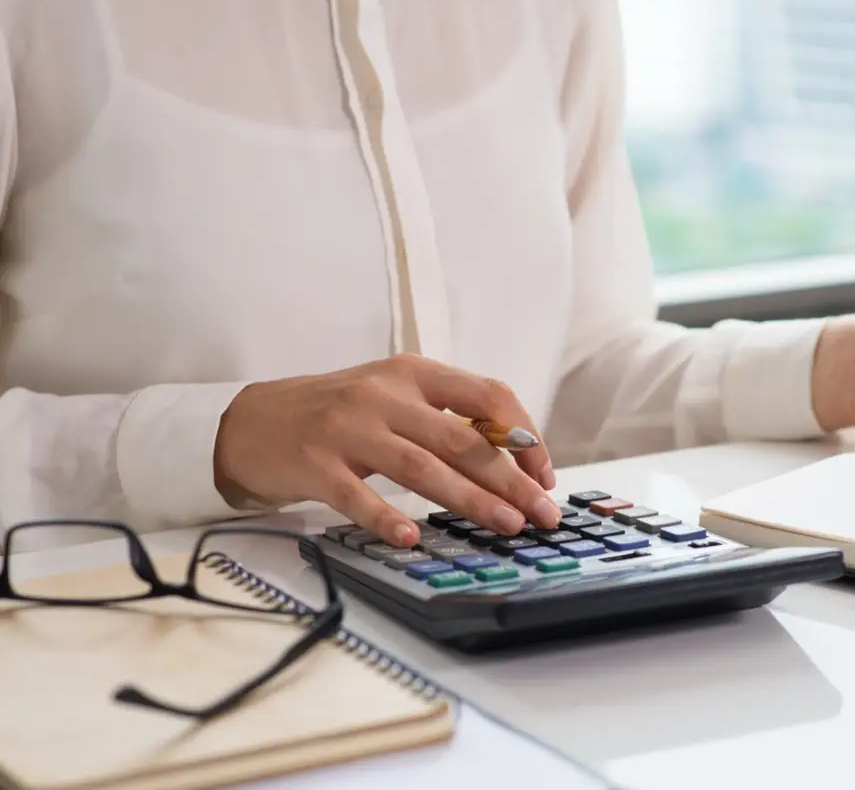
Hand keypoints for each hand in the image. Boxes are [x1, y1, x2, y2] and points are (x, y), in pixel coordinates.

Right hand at [213, 354, 559, 546]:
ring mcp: (348, 428)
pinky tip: (409, 538)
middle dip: (511, 479)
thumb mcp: (394, 398)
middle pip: (463, 438)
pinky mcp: (314, 463)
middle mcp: (385, 395)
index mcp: (413, 374)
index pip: (487, 396)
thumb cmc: (337, 414)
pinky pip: (355, 495)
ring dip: (470, 499)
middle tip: (542, 514)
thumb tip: (512, 458)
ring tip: (505, 525)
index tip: (544, 474)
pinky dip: (384, 516)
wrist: (252, 422)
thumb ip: (445, 418)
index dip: (524, 436)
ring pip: (422, 466)